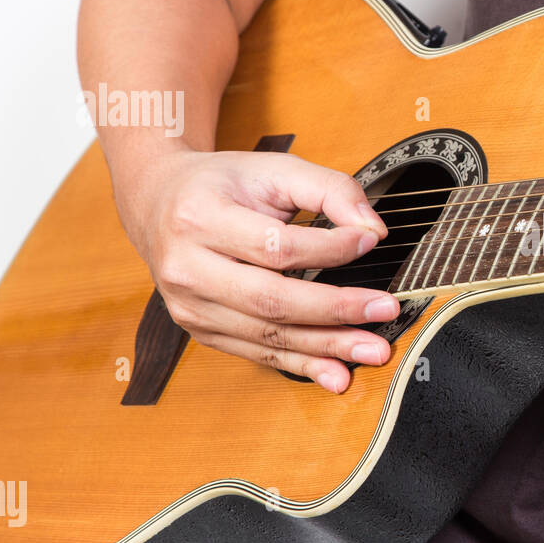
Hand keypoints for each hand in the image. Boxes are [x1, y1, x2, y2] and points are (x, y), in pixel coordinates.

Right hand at [114, 148, 395, 393]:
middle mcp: (186, 268)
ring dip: (326, 346)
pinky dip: (301, 364)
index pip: (275, 246)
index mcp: (199, 218)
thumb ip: (329, 189)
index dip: (328, 248)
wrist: (158, 203)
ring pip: (267, 334)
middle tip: (385, 310)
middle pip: (271, 299)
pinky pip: (257, 353)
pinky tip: (336, 374)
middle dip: (335, 309)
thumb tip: (374, 230)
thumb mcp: (274, 169)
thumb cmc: (223, 185)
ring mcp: (190, 307)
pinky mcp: (200, 331)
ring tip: (374, 349)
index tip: (371, 243)